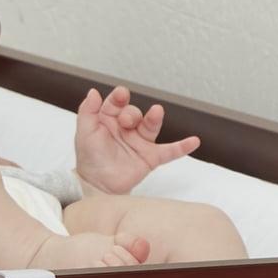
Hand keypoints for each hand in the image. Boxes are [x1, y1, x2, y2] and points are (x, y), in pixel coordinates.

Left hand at [74, 85, 200, 194]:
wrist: (96, 186)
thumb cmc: (89, 160)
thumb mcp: (84, 133)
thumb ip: (87, 111)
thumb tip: (93, 92)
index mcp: (110, 119)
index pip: (117, 102)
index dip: (120, 97)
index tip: (121, 95)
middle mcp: (127, 128)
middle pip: (134, 112)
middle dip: (131, 113)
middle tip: (126, 121)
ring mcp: (140, 142)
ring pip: (151, 126)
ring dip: (154, 118)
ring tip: (156, 112)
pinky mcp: (150, 158)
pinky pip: (169, 151)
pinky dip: (182, 147)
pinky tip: (193, 141)